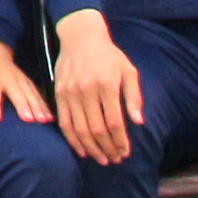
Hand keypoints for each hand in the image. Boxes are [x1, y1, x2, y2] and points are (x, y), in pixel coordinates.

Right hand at [51, 13, 142, 165]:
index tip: (125, 152)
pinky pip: (64, 122)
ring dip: (91, 148)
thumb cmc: (109, 55)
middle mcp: (87, 90)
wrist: (81, 37)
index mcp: (106, 84)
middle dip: (107, 148)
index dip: (120, 141)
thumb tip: (138, 122)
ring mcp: (70, 92)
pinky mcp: (59, 93)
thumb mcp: (128, 70)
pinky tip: (82, 150)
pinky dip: (72, 140)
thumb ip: (134, 96)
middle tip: (115, 159)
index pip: (114, 121)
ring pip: (80, 129)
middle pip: (96, 129)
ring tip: (101, 159)